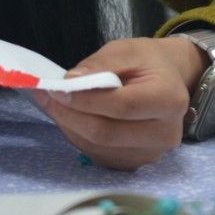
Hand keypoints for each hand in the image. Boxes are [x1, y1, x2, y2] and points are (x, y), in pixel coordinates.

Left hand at [30, 37, 204, 170]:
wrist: (170, 83)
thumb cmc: (148, 63)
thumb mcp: (127, 50)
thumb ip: (101, 63)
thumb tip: (71, 81)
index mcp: (169, 100)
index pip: (121, 106)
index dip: (85, 100)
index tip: (57, 88)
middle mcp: (165, 134)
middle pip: (107, 133)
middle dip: (70, 115)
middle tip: (45, 97)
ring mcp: (151, 154)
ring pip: (98, 147)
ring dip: (69, 126)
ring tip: (52, 104)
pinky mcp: (135, 164)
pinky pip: (98, 155)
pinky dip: (78, 136)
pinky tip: (69, 117)